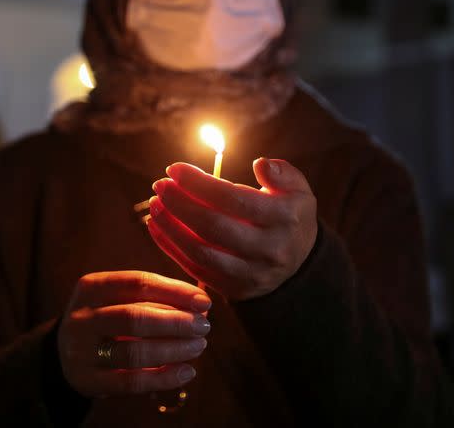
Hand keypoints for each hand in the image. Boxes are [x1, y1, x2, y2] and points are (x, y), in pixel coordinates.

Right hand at [57, 271, 210, 397]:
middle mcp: (81, 317)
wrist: (65, 353)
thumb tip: (200, 304)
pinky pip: (131, 382)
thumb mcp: (117, 300)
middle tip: (204, 326)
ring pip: (133, 352)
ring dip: (173, 349)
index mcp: (91, 287)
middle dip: (176, 322)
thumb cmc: (106, 320)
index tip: (203, 302)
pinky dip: (163, 378)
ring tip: (198, 346)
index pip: (137, 283)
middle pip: (134, 317)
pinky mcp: (87, 380)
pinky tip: (186, 371)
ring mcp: (80, 350)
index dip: (174, 291)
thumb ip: (153, 298)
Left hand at [148, 158, 317, 301]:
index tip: (174, 168)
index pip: (234, 199)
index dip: (199, 183)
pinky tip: (155, 225)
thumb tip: (260, 163)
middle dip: (179, 203)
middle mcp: (268, 249)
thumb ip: (283, 174)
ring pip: (200, 250)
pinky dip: (170, 246)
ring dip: (170, 225)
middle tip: (160, 185)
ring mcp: (249, 273)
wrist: (298, 266)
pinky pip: (194, 267)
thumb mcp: (298, 192)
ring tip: (155, 203)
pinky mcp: (232, 289)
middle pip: (213, 226)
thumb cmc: (288, 217)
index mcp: (285, 219)